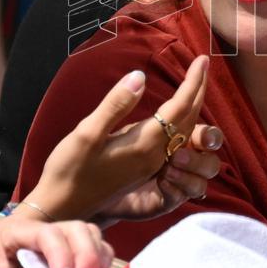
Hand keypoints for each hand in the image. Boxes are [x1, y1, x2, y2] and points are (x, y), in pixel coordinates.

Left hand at [0, 216, 112, 267]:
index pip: (46, 233)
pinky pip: (95, 246)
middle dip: (84, 254)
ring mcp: (55, 240)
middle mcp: (37, 230)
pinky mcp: (68, 253)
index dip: (61, 255)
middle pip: (72, 227)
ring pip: (87, 233)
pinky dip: (101, 259)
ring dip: (95, 255)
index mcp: (12, 232)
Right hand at [24, 56, 221, 221]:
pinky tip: (177, 113)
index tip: (203, 59)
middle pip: (189, 119)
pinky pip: (174, 142)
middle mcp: (155, 155)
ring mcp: (151, 164)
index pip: (179, 107)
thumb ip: (116, 105)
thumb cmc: (70, 169)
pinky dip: (182, 121)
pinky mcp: (144, 169)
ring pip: (184, 132)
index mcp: (144, 144)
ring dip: (193, 105)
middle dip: (199, 90)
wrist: (62, 208)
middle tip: (204, 63)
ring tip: (196, 84)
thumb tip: (140, 76)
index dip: (193, 82)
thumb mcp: (87, 133)